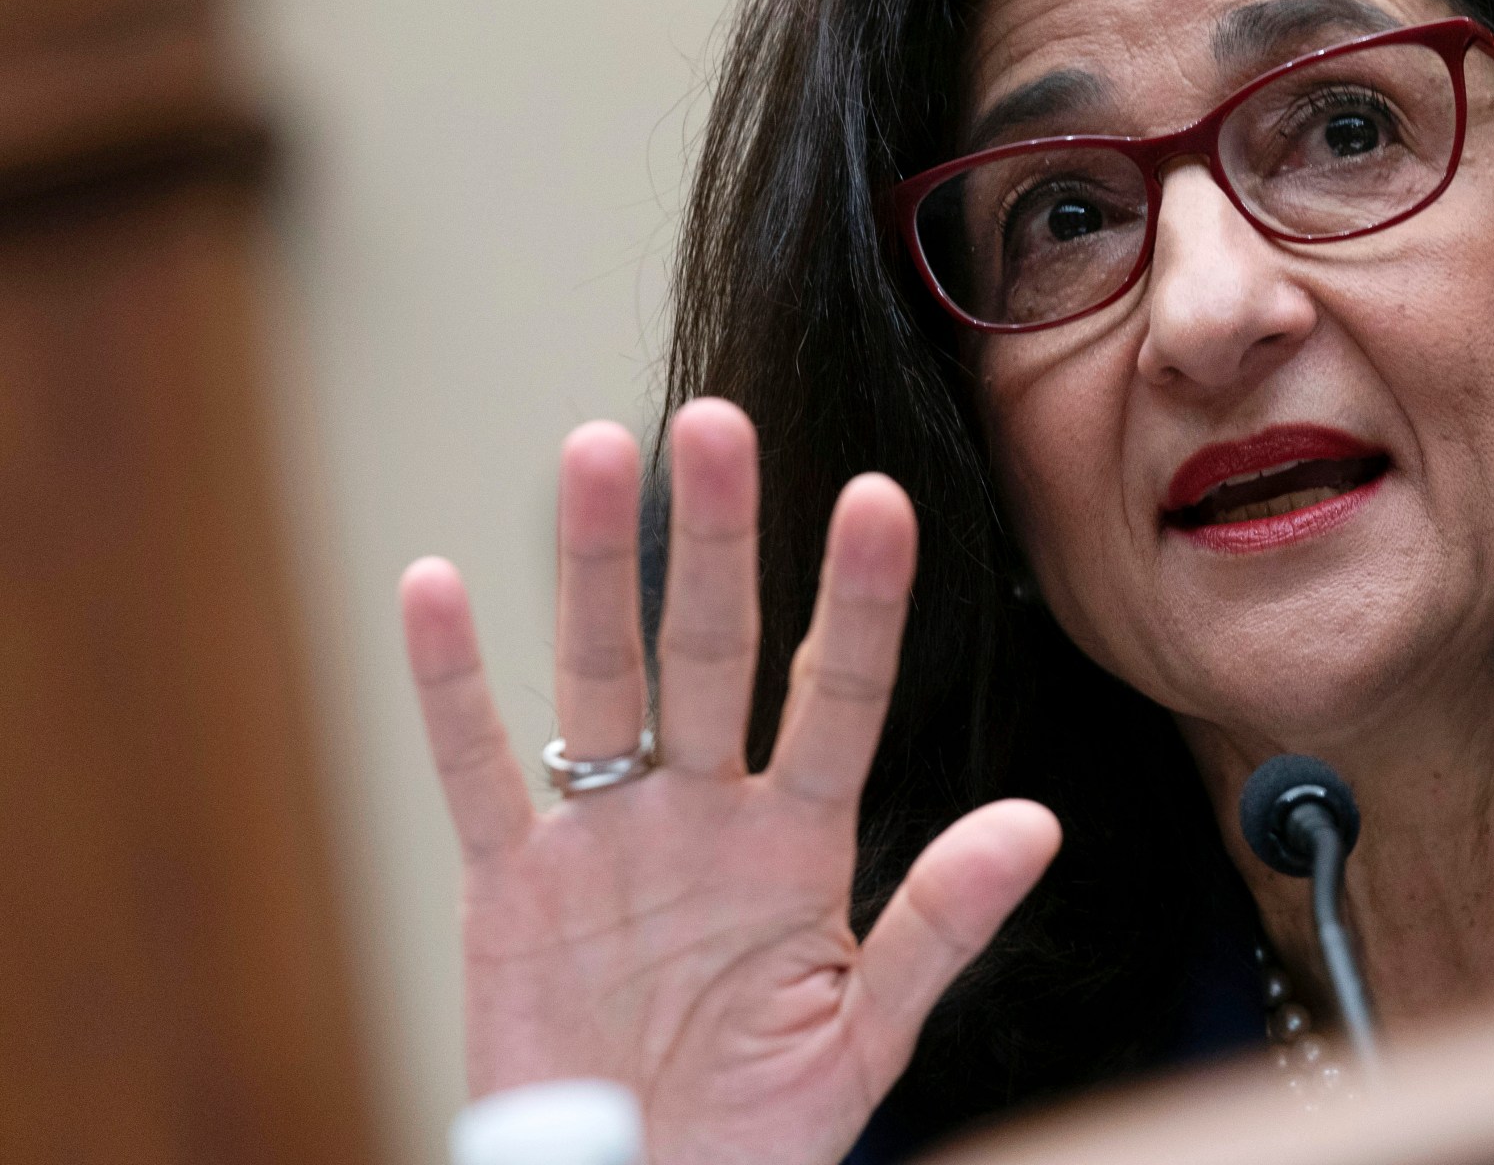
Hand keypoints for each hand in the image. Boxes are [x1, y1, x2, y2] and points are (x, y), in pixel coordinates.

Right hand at [399, 398, 1059, 1163]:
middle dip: (715, 539)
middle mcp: (702, 813)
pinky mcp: (510, 889)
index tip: (879, 501)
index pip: (835, 696)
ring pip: (598, 678)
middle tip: (718, 421)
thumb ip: (939, 927)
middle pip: (709, 650)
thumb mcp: (862, 1034)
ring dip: (589, 567)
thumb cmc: (760, 1128)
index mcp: (798, 842)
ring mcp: (604, 840)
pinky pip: (476, 775)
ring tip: (594, 448)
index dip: (856, 602)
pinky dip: (451, 688)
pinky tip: (435, 586)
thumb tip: (1036, 823)